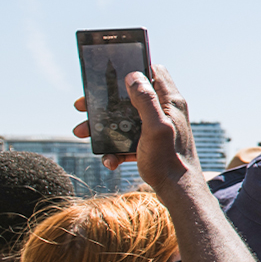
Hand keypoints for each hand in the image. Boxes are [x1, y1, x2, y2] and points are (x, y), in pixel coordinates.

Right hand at [73, 65, 197, 190]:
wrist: (178, 192)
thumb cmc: (170, 161)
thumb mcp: (156, 128)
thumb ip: (146, 101)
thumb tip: (133, 76)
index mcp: (170, 102)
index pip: (154, 72)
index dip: (134, 69)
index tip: (110, 73)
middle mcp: (165, 112)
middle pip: (131, 98)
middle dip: (105, 103)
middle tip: (83, 106)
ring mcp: (157, 129)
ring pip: (124, 121)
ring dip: (103, 128)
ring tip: (82, 134)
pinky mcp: (150, 145)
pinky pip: (127, 142)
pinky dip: (115, 150)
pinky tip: (110, 161)